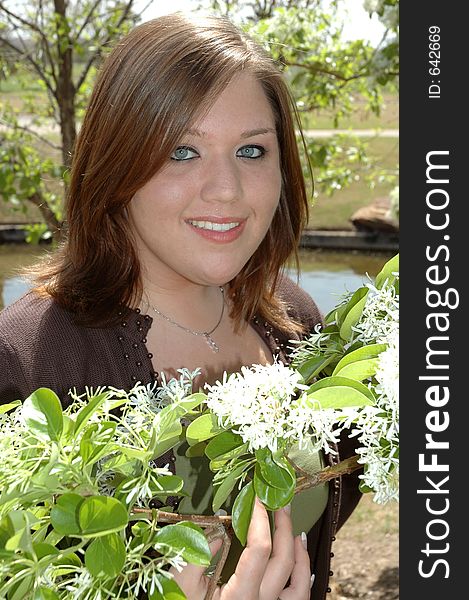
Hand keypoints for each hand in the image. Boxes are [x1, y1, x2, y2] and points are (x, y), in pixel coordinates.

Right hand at [171, 497, 311, 599]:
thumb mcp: (181, 586)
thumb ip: (199, 554)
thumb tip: (220, 527)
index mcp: (240, 598)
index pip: (260, 550)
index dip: (261, 519)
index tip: (257, 498)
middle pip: (284, 561)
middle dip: (284, 527)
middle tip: (280, 504)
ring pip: (300, 585)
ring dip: (300, 554)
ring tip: (295, 530)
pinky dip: (302, 578)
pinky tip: (299, 564)